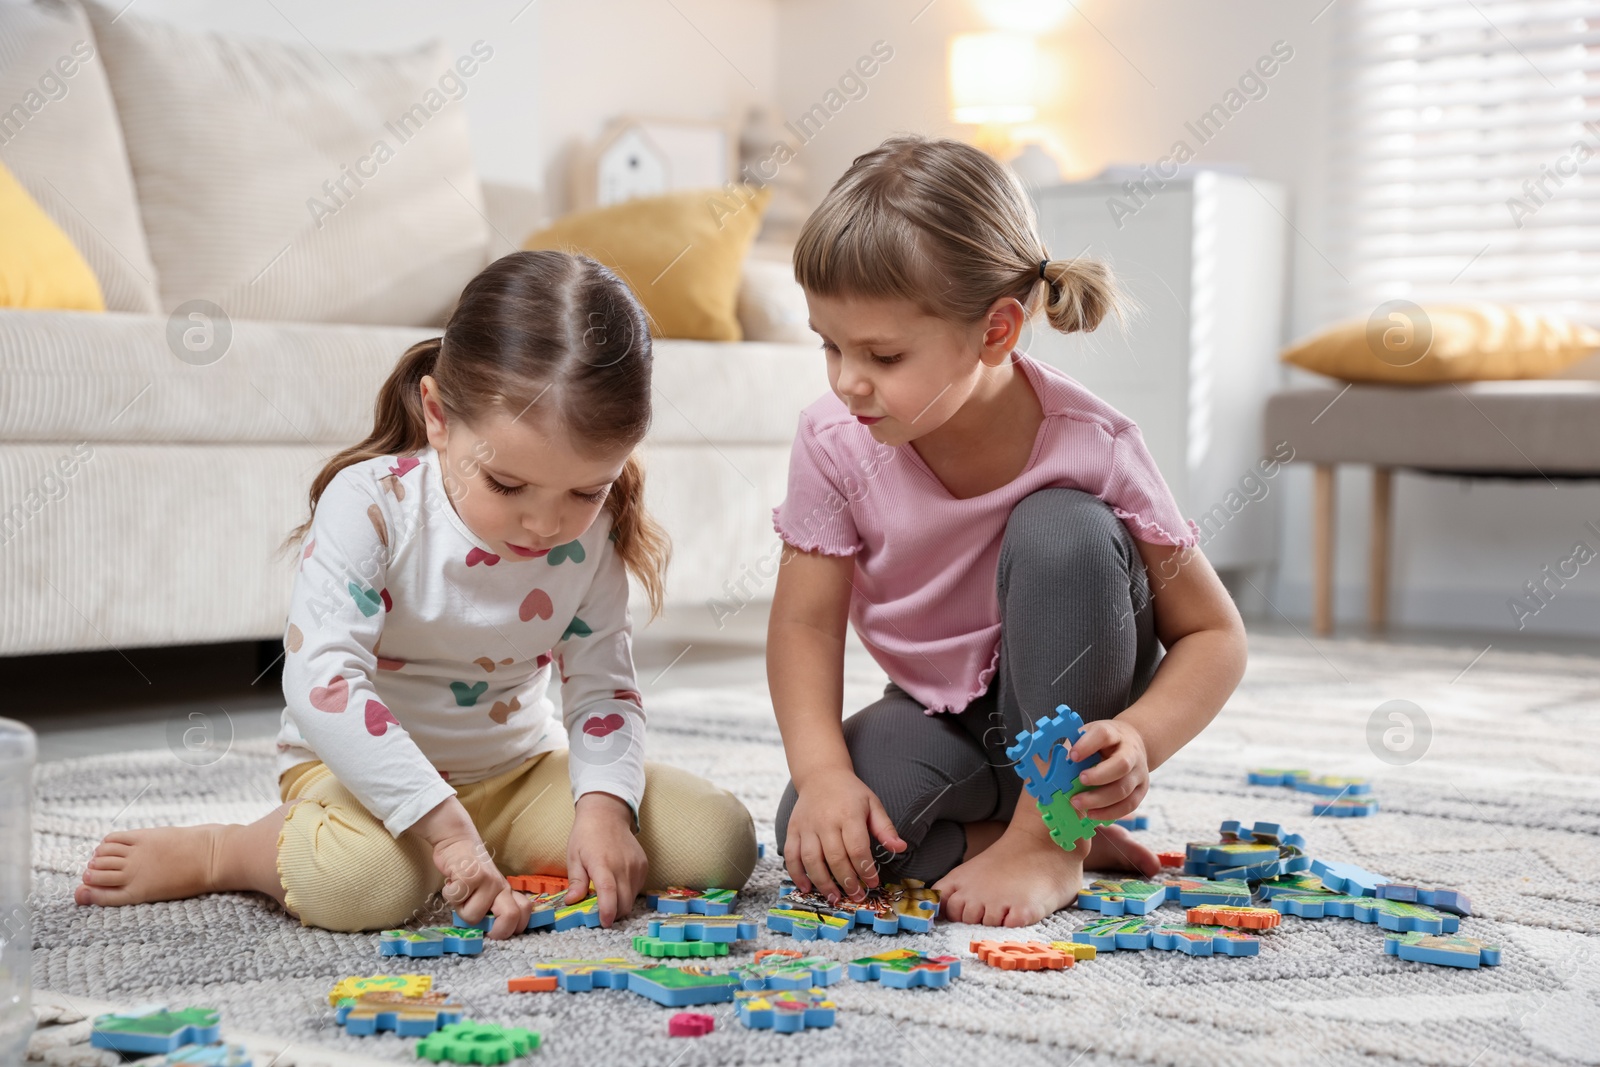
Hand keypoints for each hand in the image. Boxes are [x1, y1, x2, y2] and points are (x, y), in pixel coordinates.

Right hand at [412, 797, 529, 940]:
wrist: (458, 841)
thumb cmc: (471, 871)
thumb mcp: (488, 888)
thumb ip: (493, 904)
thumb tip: (489, 931)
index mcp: (507, 891)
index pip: (525, 911)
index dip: (514, 929)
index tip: (497, 933)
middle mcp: (501, 886)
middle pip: (511, 916)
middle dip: (497, 931)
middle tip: (483, 931)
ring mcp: (487, 880)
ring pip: (474, 916)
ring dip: (461, 910)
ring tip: (460, 896)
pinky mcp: (470, 876)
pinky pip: (456, 900)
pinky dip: (449, 895)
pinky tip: (451, 884)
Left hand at [567, 792, 646, 926]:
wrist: (607, 815)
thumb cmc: (586, 836)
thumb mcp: (573, 857)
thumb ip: (576, 882)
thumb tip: (572, 902)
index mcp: (602, 863)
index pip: (608, 891)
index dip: (608, 910)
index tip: (604, 922)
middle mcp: (622, 865)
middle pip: (624, 902)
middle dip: (613, 914)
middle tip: (600, 913)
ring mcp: (636, 865)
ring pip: (632, 898)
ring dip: (620, 904)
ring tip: (607, 897)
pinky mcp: (643, 865)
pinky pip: (637, 888)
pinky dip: (627, 893)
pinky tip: (617, 885)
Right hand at [784, 769, 905, 902]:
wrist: (820, 775)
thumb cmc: (850, 793)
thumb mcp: (873, 804)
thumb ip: (885, 828)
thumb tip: (900, 848)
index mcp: (848, 814)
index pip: (857, 847)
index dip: (865, 869)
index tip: (873, 883)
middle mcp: (825, 821)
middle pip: (835, 857)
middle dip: (847, 881)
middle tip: (857, 896)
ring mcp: (806, 826)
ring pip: (812, 860)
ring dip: (823, 883)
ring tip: (835, 898)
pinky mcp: (792, 830)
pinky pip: (791, 855)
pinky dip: (796, 874)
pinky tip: (806, 887)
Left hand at [1068, 718, 1149, 821]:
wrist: (1132, 744)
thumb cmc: (1102, 743)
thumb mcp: (1088, 736)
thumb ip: (1072, 748)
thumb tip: (1049, 768)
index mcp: (1114, 733)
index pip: (1104, 735)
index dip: (1087, 745)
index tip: (1072, 755)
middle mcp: (1131, 752)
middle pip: (1121, 764)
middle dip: (1098, 776)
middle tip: (1079, 782)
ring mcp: (1139, 772)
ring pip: (1124, 789)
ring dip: (1099, 800)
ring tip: (1078, 804)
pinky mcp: (1142, 789)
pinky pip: (1129, 805)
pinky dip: (1109, 813)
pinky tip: (1092, 814)